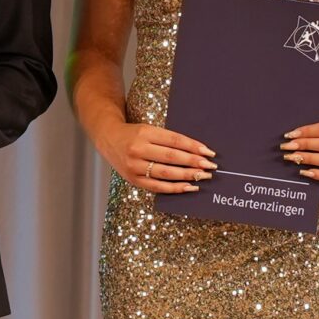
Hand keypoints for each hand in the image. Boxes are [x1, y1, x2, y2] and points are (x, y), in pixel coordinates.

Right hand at [97, 122, 212, 194]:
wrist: (108, 139)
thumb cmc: (134, 134)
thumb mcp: (149, 129)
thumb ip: (168, 139)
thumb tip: (196, 151)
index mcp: (144, 133)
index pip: (174, 140)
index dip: (193, 146)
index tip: (209, 151)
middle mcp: (138, 149)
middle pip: (172, 157)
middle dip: (194, 162)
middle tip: (210, 166)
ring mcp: (134, 166)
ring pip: (166, 173)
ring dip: (187, 176)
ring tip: (202, 176)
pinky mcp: (133, 180)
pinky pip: (158, 187)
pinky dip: (175, 188)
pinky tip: (188, 187)